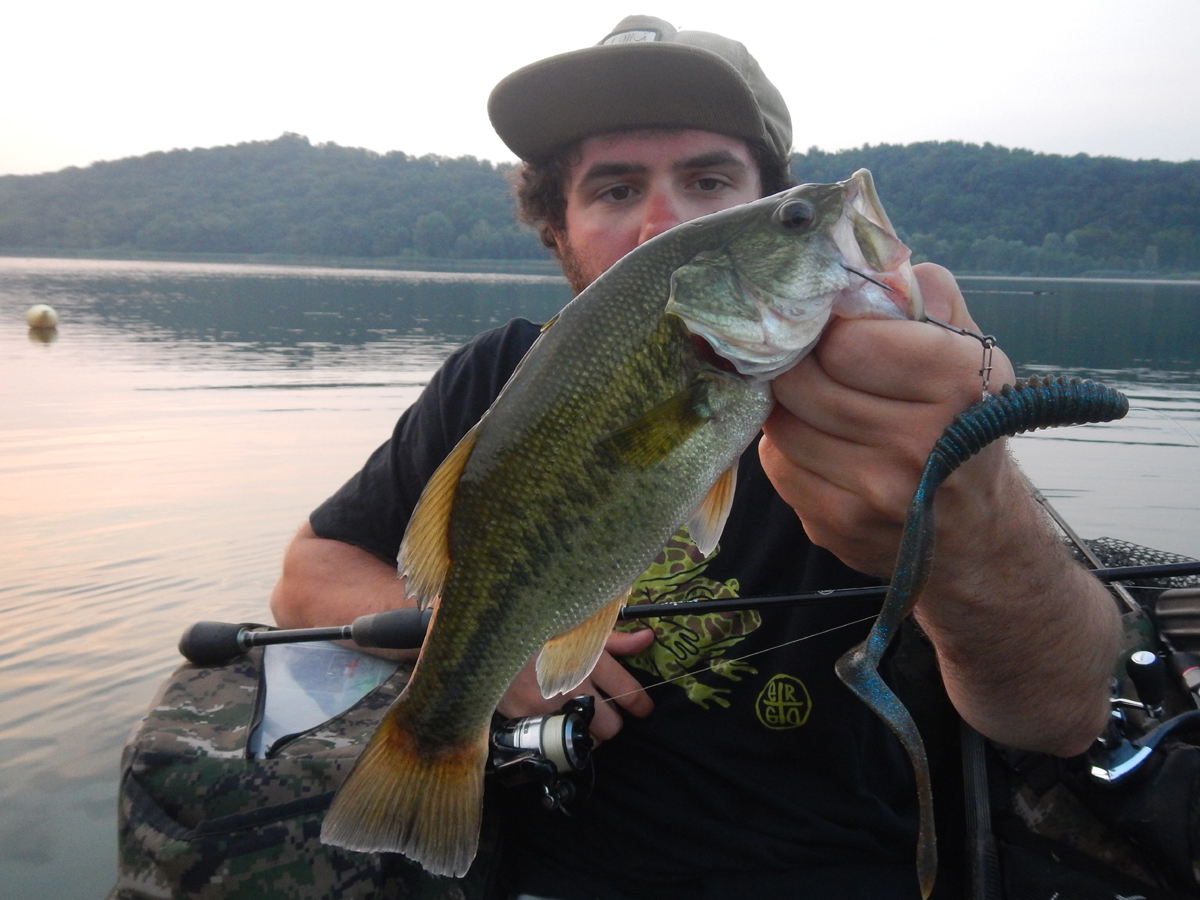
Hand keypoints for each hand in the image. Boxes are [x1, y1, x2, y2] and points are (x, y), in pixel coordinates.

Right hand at [497, 628, 655, 740]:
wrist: (494, 633)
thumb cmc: (543, 628)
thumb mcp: (581, 627)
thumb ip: (616, 639)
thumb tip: (648, 638)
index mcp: (588, 659)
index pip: (628, 692)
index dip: (641, 704)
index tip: (643, 708)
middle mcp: (571, 685)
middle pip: (611, 726)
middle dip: (611, 721)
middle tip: (603, 711)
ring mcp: (546, 706)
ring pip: (585, 738)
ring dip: (586, 730)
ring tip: (576, 715)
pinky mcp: (523, 718)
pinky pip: (553, 742)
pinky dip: (557, 736)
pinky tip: (554, 722)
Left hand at [759, 263, 1016, 575]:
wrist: (975, 531)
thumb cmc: (963, 420)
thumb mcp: (966, 348)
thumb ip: (918, 297)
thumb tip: (855, 262)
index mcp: (958, 383)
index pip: (845, 342)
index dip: (829, 329)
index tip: (833, 328)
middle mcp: (920, 442)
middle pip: (803, 381)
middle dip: (797, 363)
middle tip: (807, 359)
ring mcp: (877, 491)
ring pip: (782, 423)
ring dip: (788, 406)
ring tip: (815, 401)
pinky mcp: (839, 526)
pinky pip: (778, 467)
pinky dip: (788, 449)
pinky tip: (819, 444)